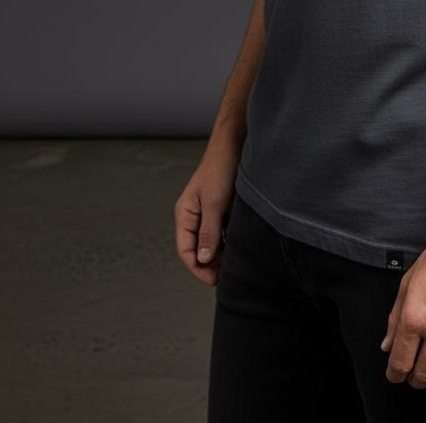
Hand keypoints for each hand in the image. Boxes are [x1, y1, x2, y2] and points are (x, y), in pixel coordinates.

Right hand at [174, 137, 240, 286]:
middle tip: (227, 278)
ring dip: (221, 256)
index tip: (212, 281)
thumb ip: (208, 232)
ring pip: (212, 243)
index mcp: (185, 214)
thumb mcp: (214, 203)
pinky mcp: (224, 210)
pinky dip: (229, 244)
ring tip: (235, 269)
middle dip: (210, 266)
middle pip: (198, 250)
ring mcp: (209, 214)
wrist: (235, 144)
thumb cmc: (220, 169)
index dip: (197, 268)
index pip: (185, 250)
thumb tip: (203, 260)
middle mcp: (195, 217)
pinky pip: (223, 233)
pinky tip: (240, 252)